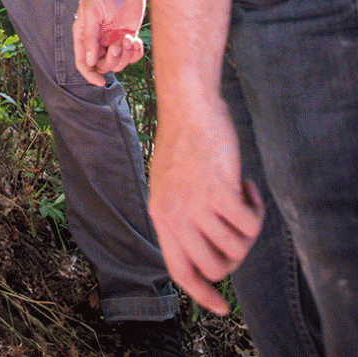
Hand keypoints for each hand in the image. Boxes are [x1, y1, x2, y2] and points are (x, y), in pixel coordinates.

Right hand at [73, 0, 146, 85]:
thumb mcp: (93, 12)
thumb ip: (91, 37)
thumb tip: (91, 61)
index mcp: (84, 33)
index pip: (83, 61)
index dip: (90, 74)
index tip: (100, 82)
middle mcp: (98, 39)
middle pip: (103, 65)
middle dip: (112, 60)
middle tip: (119, 45)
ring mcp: (114, 39)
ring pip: (119, 62)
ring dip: (125, 56)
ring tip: (129, 39)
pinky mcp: (129, 36)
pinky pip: (132, 56)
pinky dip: (136, 53)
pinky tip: (135, 40)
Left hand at [149, 102, 264, 314]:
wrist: (189, 108)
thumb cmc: (185, 143)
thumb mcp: (170, 184)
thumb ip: (180, 216)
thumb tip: (204, 255)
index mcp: (159, 215)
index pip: (179, 270)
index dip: (201, 293)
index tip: (220, 307)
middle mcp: (174, 215)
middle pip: (215, 267)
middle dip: (235, 255)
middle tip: (238, 228)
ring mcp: (195, 206)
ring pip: (237, 247)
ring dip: (247, 228)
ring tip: (240, 199)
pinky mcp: (219, 193)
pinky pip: (251, 225)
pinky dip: (256, 208)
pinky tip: (247, 186)